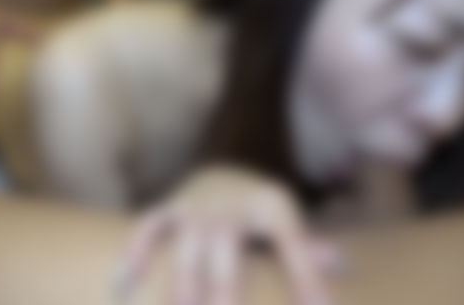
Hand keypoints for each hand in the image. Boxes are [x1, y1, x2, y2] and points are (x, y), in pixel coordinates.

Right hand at [116, 167, 342, 304]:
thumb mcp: (289, 219)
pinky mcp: (169, 211)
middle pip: (227, 252)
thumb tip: (340, 267)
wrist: (224, 173)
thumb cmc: (260, 207)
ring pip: (185, 248)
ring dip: (182, 284)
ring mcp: (194, 210)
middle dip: (224, 291)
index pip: (290, 244)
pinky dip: (134, 253)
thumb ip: (306, 249)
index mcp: (268, 209)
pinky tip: (123, 285)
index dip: (304, 276)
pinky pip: (148, 229)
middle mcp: (228, 209)